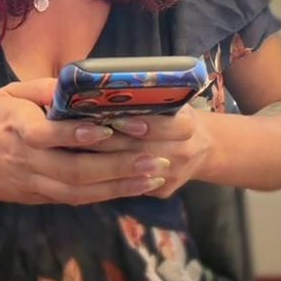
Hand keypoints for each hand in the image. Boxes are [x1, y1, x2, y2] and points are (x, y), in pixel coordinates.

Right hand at [0, 79, 168, 204]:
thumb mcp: (11, 93)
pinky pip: (77, 199)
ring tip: (156, 177)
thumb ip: (44, 88)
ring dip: (121, 185)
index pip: (49, 134)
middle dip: (118, 166)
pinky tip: (134, 187)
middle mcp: (28, 160)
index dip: (78, 134)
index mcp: (18, 128)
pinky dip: (107, 195)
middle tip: (156, 160)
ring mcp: (34, 184)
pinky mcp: (40, 198)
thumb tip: (82, 84)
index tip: (108, 127)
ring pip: (81, 190)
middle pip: (75, 169)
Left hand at [79, 106, 212, 197]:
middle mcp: (183, 154)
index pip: (164, 126)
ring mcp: (173, 176)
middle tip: (82, 133)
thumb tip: (113, 89)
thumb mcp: (173, 103)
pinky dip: (111, 175)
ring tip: (79, 148)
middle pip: (143, 150)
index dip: (140, 124)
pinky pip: (134, 185)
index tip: (115, 119)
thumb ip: (152, 100)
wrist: (201, 149)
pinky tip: (88, 166)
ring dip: (105, 160)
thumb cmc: (176, 116)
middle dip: (111, 142)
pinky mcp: (162, 191)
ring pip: (134, 172)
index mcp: (187, 127)